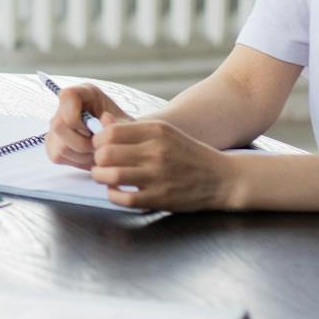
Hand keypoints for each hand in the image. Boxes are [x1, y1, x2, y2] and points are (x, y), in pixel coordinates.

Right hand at [45, 84, 131, 169]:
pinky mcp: (52, 145)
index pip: (67, 96)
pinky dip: (77, 161)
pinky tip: (89, 156)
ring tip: (97, 152)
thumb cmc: (122, 130)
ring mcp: (55, 127)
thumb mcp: (126, 125)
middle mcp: (64, 108)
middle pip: (60, 126)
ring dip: (83, 154)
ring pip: (61, 145)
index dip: (77, 115)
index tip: (92, 127)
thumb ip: (118, 123)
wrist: (120, 143)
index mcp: (83, 93)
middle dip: (83, 142)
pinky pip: (58, 156)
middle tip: (99, 145)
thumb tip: (103, 120)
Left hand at [90, 114, 235, 210]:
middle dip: (97, 159)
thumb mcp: (164, 132)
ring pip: (111, 175)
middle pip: (105, 153)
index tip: (101, 147)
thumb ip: (131, 127)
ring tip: (104, 176)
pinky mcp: (160, 198)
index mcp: (156, 131)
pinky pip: (123, 198)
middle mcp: (156, 151)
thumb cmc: (188, 153)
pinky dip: (113, 195)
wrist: (222, 178)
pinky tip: (117, 190)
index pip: (109, 133)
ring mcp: (158, 176)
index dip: (98, 141)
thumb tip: (102, 121)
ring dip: (100, 177)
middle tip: (101, 163)